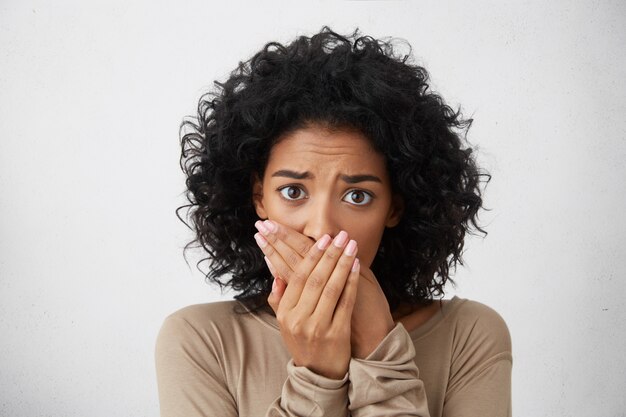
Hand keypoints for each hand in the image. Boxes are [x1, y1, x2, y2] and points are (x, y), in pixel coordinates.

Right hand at [254, 220, 394, 358]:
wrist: (319, 375)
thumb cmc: (303, 342)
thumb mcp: (283, 322)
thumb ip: (278, 297)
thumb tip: (275, 270)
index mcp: (285, 313)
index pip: (296, 277)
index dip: (310, 256)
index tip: (322, 239)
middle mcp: (299, 319)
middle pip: (315, 279)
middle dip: (329, 254)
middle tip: (340, 236)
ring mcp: (318, 327)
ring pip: (332, 287)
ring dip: (342, 263)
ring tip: (351, 245)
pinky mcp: (337, 334)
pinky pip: (345, 302)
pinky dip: (351, 282)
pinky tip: (357, 266)